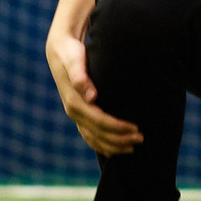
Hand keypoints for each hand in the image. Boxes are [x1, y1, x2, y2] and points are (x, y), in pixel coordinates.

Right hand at [45, 27, 141, 155]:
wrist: (59, 50)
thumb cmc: (71, 53)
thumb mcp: (74, 60)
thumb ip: (80, 77)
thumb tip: (92, 97)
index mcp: (74, 102)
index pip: (99, 121)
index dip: (117, 127)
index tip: (135, 128)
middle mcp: (73, 111)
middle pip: (98, 133)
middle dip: (120, 139)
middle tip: (140, 139)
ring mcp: (75, 114)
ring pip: (94, 138)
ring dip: (113, 145)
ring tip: (132, 148)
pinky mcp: (78, 113)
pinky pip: (88, 135)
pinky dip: (101, 145)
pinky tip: (114, 150)